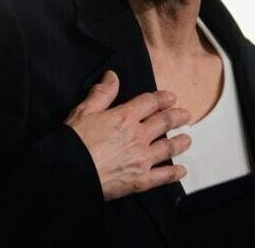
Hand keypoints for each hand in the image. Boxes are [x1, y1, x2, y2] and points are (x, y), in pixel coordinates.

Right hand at [65, 70, 191, 200]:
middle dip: (178, 117)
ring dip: (180, 142)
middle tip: (186, 116)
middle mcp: (138, 136)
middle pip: (165, 122)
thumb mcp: (84, 111)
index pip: (151, 102)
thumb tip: (113, 76)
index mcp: (126, 117)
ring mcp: (142, 158)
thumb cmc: (73, 142)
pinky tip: (181, 170)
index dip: (163, 98)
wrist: (67, 172)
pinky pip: (163, 175)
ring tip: (187, 139)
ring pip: (169, 147)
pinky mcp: (140, 180)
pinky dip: (174, 173)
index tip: (172, 98)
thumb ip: (102, 93)